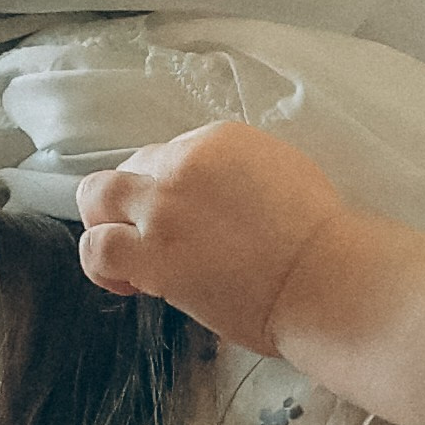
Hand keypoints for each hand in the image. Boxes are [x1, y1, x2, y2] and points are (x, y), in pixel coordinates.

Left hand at [76, 122, 344, 353]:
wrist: (327, 281)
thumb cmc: (324, 243)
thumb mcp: (286, 177)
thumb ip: (242, 178)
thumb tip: (224, 202)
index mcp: (219, 141)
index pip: (171, 154)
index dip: (172, 188)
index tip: (190, 219)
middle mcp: (183, 165)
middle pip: (131, 167)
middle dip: (135, 199)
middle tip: (152, 234)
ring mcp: (163, 209)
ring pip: (97, 198)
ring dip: (105, 223)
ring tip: (125, 255)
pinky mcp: (152, 256)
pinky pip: (98, 248)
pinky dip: (102, 264)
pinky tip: (125, 283)